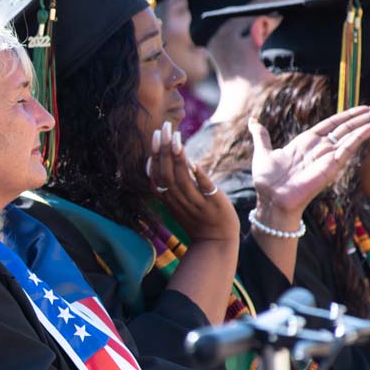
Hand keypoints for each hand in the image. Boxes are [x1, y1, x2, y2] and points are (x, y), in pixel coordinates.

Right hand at [146, 120, 238, 242]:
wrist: (215, 241)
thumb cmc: (196, 218)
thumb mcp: (175, 202)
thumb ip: (166, 183)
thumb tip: (155, 160)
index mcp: (168, 198)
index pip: (156, 174)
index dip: (156, 154)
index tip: (157, 134)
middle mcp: (178, 200)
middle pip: (166, 173)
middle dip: (164, 150)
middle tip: (165, 128)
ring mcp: (195, 203)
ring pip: (182, 180)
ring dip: (178, 159)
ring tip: (177, 138)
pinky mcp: (213, 205)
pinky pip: (204, 190)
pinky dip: (199, 177)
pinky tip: (195, 164)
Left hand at [250, 103, 369, 225]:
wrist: (270, 199)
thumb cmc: (267, 180)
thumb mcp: (263, 152)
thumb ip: (262, 136)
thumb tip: (253, 121)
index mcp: (306, 142)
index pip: (332, 123)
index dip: (348, 114)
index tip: (365, 106)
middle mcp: (320, 147)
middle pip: (348, 127)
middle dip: (366, 116)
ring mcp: (327, 155)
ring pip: (353, 134)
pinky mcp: (332, 164)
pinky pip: (350, 146)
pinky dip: (363, 135)